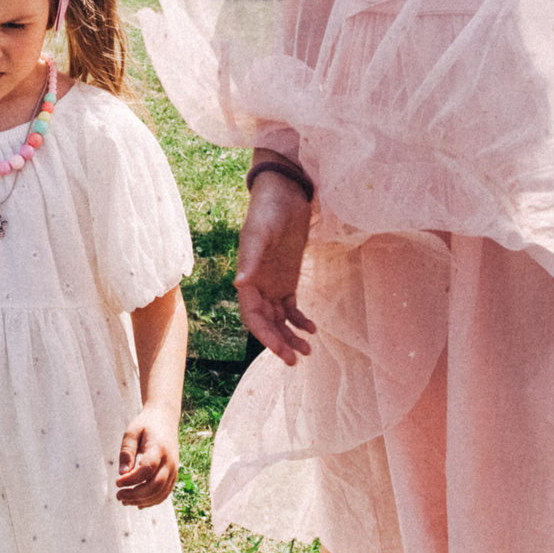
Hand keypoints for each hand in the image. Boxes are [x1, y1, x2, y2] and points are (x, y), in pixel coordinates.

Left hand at [114, 406, 180, 508]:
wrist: (165, 419)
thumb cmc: (146, 425)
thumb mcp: (131, 432)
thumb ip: (126, 452)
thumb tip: (122, 474)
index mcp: (159, 448)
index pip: (147, 469)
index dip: (131, 479)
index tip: (117, 482)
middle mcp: (170, 461)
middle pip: (156, 485)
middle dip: (136, 494)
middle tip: (119, 496)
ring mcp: (174, 469)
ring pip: (161, 493)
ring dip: (142, 500)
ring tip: (124, 501)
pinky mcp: (173, 475)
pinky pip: (165, 493)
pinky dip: (151, 501)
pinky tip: (137, 503)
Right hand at [235, 169, 316, 363]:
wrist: (284, 193)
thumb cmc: (268, 211)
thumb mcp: (259, 233)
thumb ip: (250, 257)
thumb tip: (240, 284)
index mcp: (247, 278)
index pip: (252, 316)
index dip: (264, 335)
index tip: (280, 350)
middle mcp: (258, 286)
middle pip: (266, 323)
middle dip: (279, 342)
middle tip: (297, 359)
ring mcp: (273, 284)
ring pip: (279, 319)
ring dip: (290, 336)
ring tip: (308, 351)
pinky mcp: (287, 279)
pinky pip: (291, 308)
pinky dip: (300, 320)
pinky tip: (313, 329)